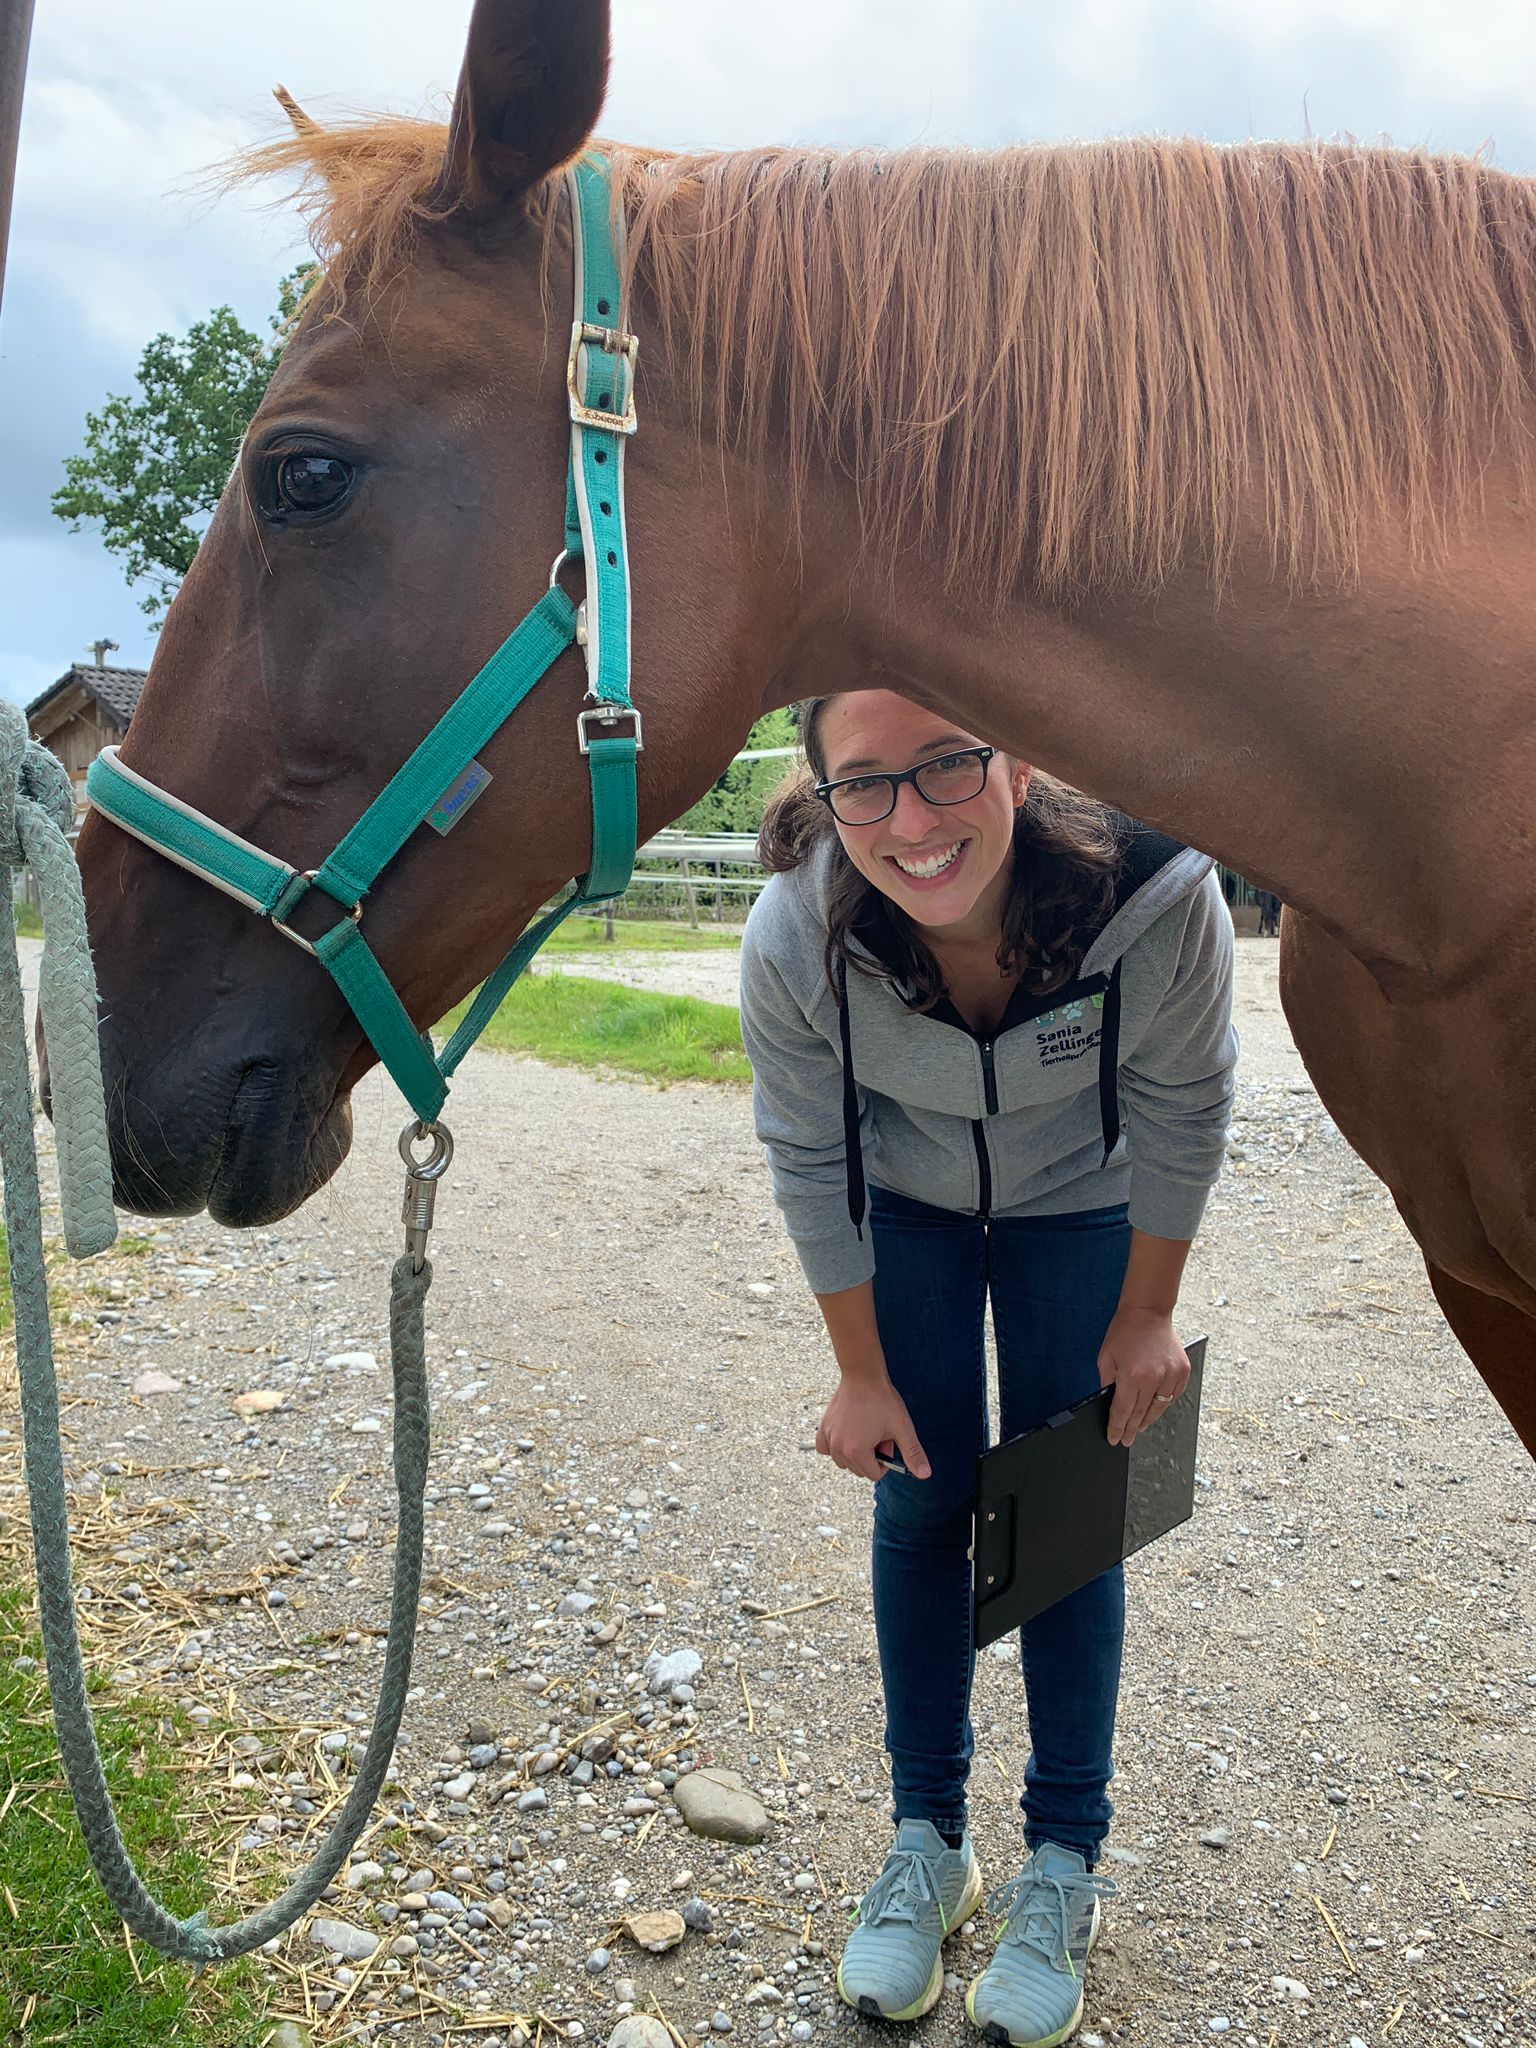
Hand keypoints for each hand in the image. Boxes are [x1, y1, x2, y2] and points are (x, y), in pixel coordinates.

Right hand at [816, 1374, 930, 1483]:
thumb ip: (913, 1454)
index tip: (888, 1442)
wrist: (863, 1375)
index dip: (885, 1461)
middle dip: (871, 1456)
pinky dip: (835, 1447)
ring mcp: (828, 1437)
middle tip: (879, 1434)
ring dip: (855, 1453)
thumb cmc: (881, 1400)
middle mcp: (839, 1448)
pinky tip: (846, 1435)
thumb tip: (924, 1474)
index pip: (874, 1474)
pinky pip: (825, 1448)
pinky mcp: (823, 1427)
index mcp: (857, 1452)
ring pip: (843, 1461)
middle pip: (859, 1469)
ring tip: (866, 1432)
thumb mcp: (902, 1428)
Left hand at [1097, 1307, 1189, 1446]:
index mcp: (1132, 1376)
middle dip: (1132, 1429)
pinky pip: (1174, 1395)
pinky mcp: (1183, 1371)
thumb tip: (1111, 1402)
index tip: (1115, 1439)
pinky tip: (1156, 1408)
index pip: (1123, 1411)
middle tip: (1126, 1440)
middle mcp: (1154, 1378)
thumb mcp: (1106, 1357)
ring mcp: (1171, 1375)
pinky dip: (1164, 1403)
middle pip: (1141, 1413)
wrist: (1148, 1311)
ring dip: (1148, 1419)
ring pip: (1160, 1407)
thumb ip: (1107, 1382)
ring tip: (1140, 1428)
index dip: (1118, 1427)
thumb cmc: (1125, 1330)